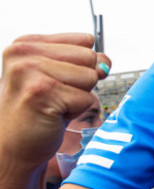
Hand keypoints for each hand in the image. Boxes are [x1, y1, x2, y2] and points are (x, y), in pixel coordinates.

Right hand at [0, 33, 110, 168]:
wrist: (13, 147)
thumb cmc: (40, 110)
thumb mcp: (64, 77)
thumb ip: (88, 62)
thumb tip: (105, 64)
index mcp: (27, 43)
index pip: (85, 41)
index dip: (82, 65)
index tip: (58, 80)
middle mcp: (24, 53)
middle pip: (90, 57)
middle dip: (81, 81)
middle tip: (55, 96)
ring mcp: (29, 71)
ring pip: (90, 77)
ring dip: (78, 96)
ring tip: (53, 105)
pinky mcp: (41, 92)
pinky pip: (86, 99)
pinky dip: (75, 112)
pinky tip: (52, 116)